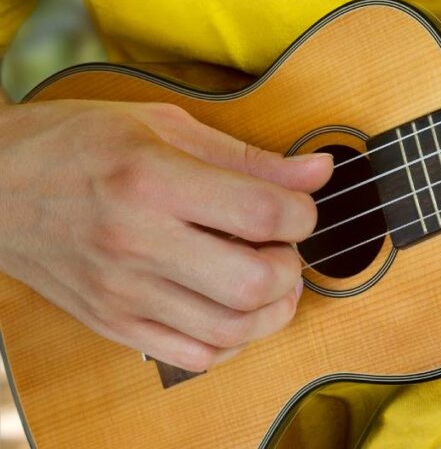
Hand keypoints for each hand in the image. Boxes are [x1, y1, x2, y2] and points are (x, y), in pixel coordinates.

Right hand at [0, 100, 332, 370]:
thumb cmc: (79, 144)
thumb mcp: (164, 127)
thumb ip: (249, 157)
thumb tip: (319, 172)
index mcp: (152, 179)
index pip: (263, 212)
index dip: (303, 213)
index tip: (298, 207)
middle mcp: (137, 241)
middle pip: (254, 282)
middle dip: (292, 267)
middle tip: (283, 246)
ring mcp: (122, 291)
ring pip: (231, 329)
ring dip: (273, 309)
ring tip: (271, 280)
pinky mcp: (113, 322)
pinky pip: (194, 356)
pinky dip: (232, 340)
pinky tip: (233, 308)